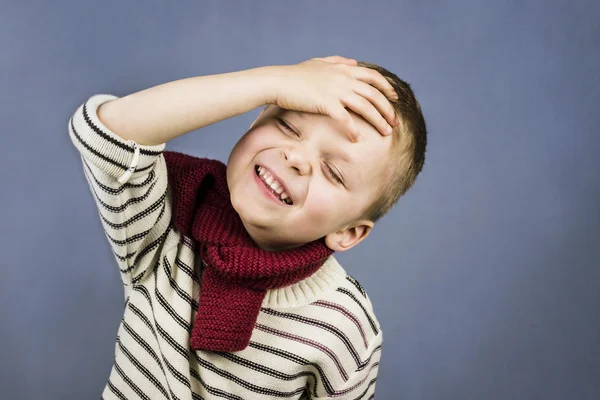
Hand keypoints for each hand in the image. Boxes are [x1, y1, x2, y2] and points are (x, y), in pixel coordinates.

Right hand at [271, 55, 398, 141]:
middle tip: (395, 123)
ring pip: (365, 107)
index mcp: (344, 69)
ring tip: (386, 133)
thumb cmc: (295, 74)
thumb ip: (338, 61)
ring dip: (378, 121)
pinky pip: (345, 118)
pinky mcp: (325, 103)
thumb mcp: (319, 63)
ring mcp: (336, 91)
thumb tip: (353, 62)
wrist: (278, 81)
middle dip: (388, 109)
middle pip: (374, 94)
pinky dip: (353, 130)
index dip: (387, 87)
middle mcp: (344, 79)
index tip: (395, 98)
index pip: (374, 77)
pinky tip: (358, 140)